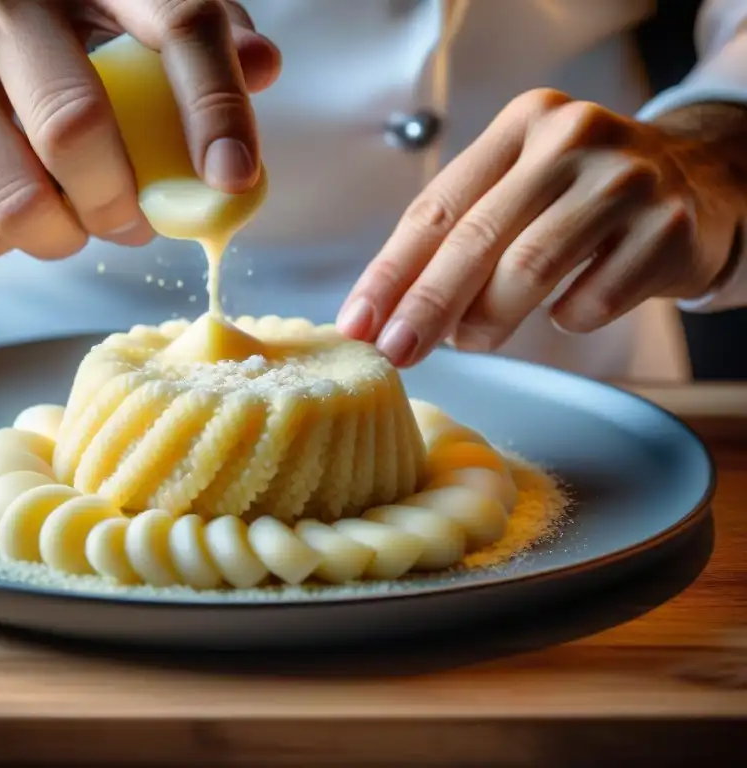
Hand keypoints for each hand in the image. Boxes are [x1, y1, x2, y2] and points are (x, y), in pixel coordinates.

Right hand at [0, 0, 280, 259]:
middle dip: (121, 202)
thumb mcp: (141, 17)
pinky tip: (20, 209)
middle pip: (75, 131)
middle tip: (134, 221)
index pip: (176, 25)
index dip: (214, 109)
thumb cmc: (71, 37)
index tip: (234, 179)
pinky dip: (13, 246)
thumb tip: (263, 66)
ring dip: (69, 236)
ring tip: (79, 218)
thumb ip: (208, 40)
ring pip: (18, 203)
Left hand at [338, 88, 745, 366]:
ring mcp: (624, 181)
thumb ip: (458, 235)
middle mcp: (572, 139)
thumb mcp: (518, 190)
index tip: (358, 322)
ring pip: (529, 270)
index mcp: (521, 125)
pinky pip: (590, 300)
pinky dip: (567, 317)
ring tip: (472, 338)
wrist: (698, 183)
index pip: (437, 207)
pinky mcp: (666, 229)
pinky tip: (570, 306)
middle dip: (426, 306)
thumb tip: (387, 314)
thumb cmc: (580, 198)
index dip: (391, 272)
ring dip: (488, 321)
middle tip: (396, 352)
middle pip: (476, 239)